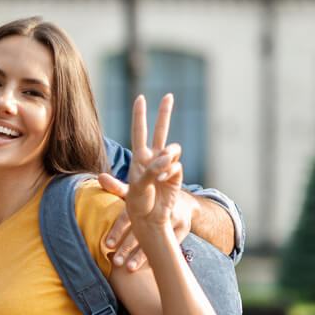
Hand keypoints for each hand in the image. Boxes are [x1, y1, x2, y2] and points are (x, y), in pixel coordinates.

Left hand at [99, 173, 194, 271]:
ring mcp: (173, 219)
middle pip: (141, 231)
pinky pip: (171, 245)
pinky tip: (151, 268)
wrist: (180, 196)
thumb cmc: (149, 195)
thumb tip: (99, 177)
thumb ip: (116, 187)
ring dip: (143, 256)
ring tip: (130, 269)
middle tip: (116, 262)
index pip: (128, 216)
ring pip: (157, 240)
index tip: (107, 244)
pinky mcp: (184, 228)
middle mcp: (158, 209)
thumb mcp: (135, 190)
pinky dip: (161, 256)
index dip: (118, 230)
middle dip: (127, 248)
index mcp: (144, 201)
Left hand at [124, 94, 182, 240]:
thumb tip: (168, 157)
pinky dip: (169, 173)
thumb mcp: (137, 186)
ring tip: (158, 174)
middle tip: (169, 95)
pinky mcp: (177, 175)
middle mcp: (154, 158)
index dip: (140, 115)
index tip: (141, 97)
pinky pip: (176, 166)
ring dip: (166, 157)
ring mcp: (167, 166)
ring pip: (172, 149)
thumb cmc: (138, 204)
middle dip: (165, 113)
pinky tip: (162, 183)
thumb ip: (151, 170)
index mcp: (139, 157)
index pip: (140, 132)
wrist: (151, 219)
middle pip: (161, 131)